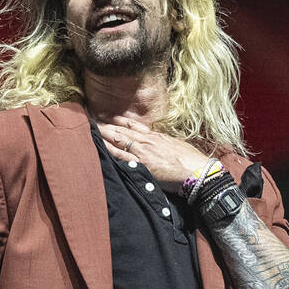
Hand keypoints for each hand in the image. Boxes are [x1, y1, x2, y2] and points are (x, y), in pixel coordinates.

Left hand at [96, 114, 210, 190]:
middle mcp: (147, 141)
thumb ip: (164, 145)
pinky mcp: (142, 163)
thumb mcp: (176, 147)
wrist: (197, 170)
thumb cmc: (190, 161)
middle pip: (122, 131)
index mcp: (156, 137)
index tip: (110, 118)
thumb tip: (159, 147)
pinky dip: (110, 150)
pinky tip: (100, 147)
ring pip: (118, 140)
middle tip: (92, 120)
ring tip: (90, 130)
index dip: (120, 122)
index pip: (134, 126)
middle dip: (106, 126)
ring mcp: (143, 151)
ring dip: (104, 135)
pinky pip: (121, 156)